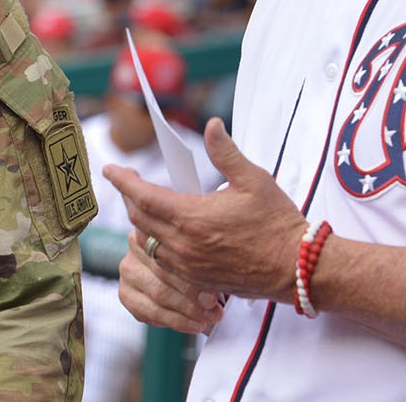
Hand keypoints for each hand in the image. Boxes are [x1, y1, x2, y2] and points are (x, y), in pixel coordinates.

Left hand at [103, 119, 306, 318]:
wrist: (296, 268)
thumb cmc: (277, 223)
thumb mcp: (254, 179)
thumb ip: (226, 152)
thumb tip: (212, 125)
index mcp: (193, 217)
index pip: (143, 196)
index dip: (123, 181)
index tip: (110, 170)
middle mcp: (184, 245)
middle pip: (139, 219)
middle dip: (130, 198)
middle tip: (129, 181)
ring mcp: (188, 267)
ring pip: (148, 243)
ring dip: (142, 223)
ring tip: (147, 205)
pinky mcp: (196, 281)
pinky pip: (162, 262)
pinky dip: (156, 244)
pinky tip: (165, 233)